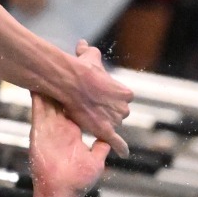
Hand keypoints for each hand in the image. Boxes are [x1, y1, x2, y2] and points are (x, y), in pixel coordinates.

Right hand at [27, 70, 110, 196]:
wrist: (61, 193)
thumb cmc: (78, 180)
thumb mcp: (95, 159)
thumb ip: (101, 146)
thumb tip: (112, 139)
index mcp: (73, 131)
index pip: (76, 107)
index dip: (78, 92)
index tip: (81, 77)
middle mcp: (60, 126)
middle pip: (62, 99)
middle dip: (63, 82)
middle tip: (66, 61)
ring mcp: (49, 126)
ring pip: (50, 99)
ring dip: (50, 83)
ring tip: (51, 63)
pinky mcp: (39, 129)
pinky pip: (38, 107)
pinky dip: (37, 93)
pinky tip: (36, 78)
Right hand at [45, 40, 131, 156]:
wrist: (71, 83)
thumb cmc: (82, 69)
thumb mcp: (90, 57)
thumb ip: (89, 51)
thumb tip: (82, 43)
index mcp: (125, 93)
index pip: (123, 100)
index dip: (110, 99)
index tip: (100, 97)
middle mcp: (124, 108)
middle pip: (119, 115)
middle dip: (108, 112)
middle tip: (93, 108)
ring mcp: (115, 121)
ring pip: (113, 126)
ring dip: (105, 125)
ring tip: (89, 118)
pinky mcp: (106, 131)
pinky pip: (117, 143)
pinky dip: (121, 148)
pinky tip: (124, 153)